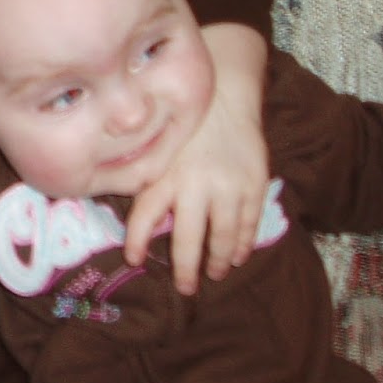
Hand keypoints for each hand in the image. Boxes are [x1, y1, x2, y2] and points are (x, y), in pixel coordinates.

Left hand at [126, 24, 269, 293]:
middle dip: (185, 269)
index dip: (138, 241)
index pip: (145, 217)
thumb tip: (129, 215)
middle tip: (185, 289)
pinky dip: (244, 243)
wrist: (223, 94)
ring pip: (223, 237)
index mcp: (164, 174)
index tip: (135, 260)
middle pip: (188, 239)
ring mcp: (227, 186)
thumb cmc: (182, 125)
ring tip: (214, 275)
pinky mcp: (253, 183)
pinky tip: (238, 256)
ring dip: (218, 261)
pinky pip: (249, 223)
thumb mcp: (156, 148)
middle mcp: (194, 184)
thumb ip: (144, 179)